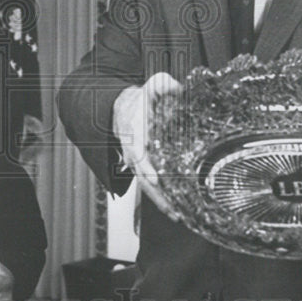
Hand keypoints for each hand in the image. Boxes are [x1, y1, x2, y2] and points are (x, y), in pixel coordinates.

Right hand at [112, 72, 183, 220]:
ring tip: (178, 216)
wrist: (122, 107)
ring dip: (160, 202)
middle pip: (143, 178)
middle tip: (174, 210)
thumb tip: (179, 88)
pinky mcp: (142, 168)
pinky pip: (150, 186)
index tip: (155, 180)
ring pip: (146, 186)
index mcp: (134, 132)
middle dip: (157, 195)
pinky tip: (175, 209)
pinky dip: (161, 198)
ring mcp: (136, 162)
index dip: (146, 167)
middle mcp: (132, 151)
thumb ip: (163, 85)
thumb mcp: (151, 85)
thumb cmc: (139, 99)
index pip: (138, 153)